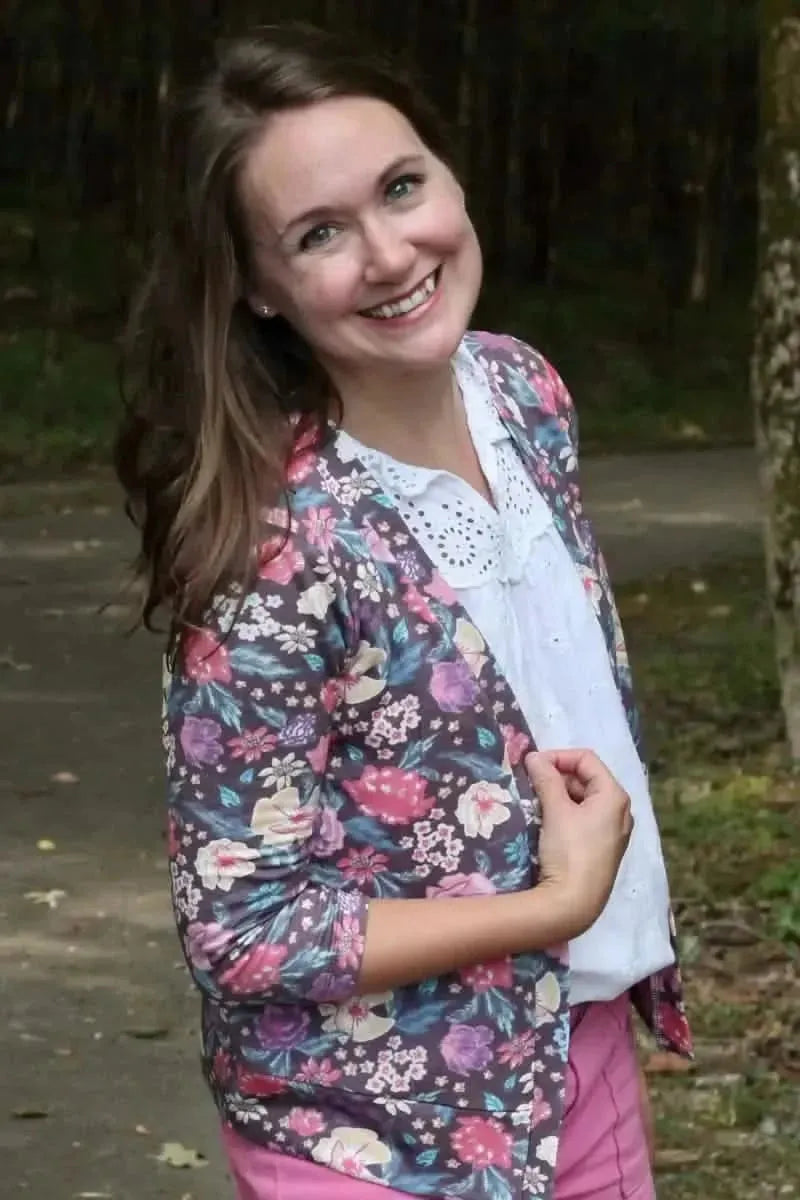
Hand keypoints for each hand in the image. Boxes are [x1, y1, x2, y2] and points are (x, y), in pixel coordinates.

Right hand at [525, 749, 632, 940]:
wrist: (573, 904)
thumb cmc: (569, 851)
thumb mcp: (556, 810)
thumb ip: (546, 778)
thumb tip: (534, 757)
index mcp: (614, 795)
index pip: (586, 759)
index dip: (558, 756)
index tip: (532, 765)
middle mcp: (620, 810)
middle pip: (587, 778)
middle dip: (557, 776)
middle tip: (530, 783)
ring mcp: (613, 831)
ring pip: (584, 799)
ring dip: (559, 794)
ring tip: (535, 801)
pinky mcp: (603, 848)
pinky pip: (585, 818)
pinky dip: (566, 812)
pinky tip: (547, 820)